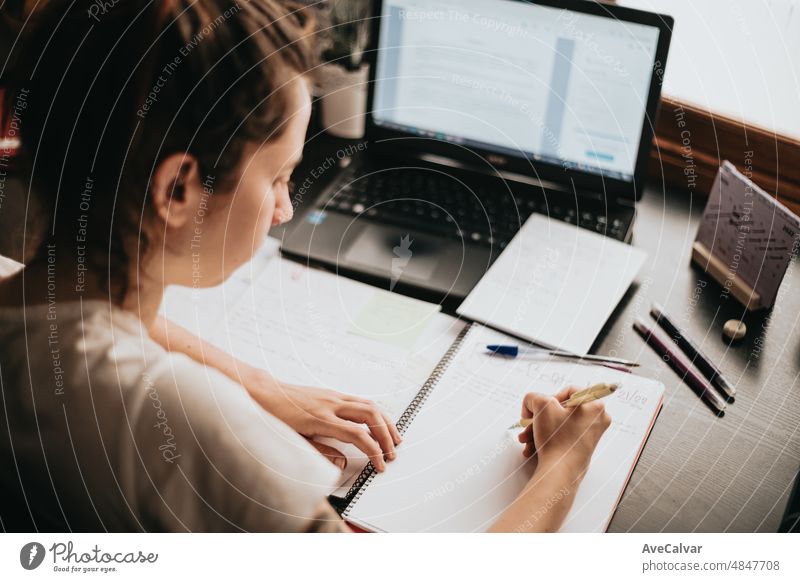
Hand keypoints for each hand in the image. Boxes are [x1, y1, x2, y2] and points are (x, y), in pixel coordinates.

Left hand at [243, 370, 400, 471]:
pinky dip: (375, 413)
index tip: (380, 465)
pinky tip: (378, 423)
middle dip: (386, 435)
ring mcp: (333, 396)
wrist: (264, 392)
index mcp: (321, 419)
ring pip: (369, 404)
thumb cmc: (275, 417)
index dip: (373, 452)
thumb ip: (320, 452)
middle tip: (393, 453)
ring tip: (394, 439)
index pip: (357, 435)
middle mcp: (331, 404)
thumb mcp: (293, 441)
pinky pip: (361, 400)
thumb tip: (342, 462)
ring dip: (385, 422)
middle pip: (370, 416)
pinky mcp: (333, 393)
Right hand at [517, 387, 610, 478]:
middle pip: (560, 410)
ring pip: (558, 424)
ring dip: (538, 430)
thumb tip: (531, 404)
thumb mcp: (541, 406)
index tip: (540, 409)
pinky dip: (545, 439)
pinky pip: (561, 436)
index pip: (569, 391)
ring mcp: (590, 435)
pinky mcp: (582, 447)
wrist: (560, 472)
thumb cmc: (557, 439)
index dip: (550, 398)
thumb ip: (533, 397)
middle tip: (528, 424)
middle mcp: (597, 419)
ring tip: (526, 440)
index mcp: (595, 405)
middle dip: (539, 418)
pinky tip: (532, 447)